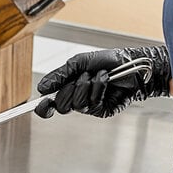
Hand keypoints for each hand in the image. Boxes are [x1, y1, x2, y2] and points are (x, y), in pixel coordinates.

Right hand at [35, 45, 170, 118]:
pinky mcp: (103, 111)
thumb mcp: (78, 62)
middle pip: (61, 106)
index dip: (43, 107)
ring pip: (76, 104)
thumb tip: (41, 88)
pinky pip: (92, 103)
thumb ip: (59, 75)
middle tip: (80, 76)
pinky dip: (98, 87)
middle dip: (68, 89)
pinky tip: (105, 79)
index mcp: (68, 88)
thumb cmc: (108, 61)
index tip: (42, 104)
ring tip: (96, 75)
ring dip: (85, 85)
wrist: (131, 64)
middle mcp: (77, 99)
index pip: (51, 104)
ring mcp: (90, 106)